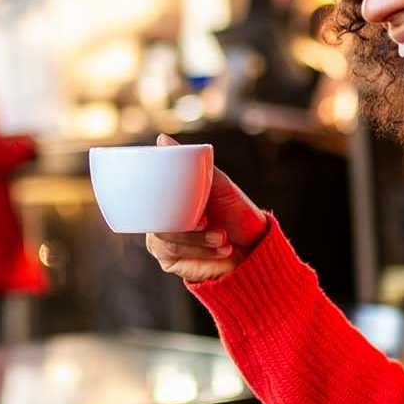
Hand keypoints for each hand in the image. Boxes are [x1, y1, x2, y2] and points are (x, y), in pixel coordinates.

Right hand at [144, 135, 269, 283]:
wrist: (254, 245)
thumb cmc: (236, 211)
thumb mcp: (219, 184)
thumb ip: (194, 165)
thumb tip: (162, 139)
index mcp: (168, 201)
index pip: (149, 201)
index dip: (166, 207)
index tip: (200, 215)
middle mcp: (162, 222)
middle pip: (158, 226)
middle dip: (189, 232)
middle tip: (214, 228)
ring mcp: (165, 244)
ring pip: (168, 245)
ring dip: (200, 244)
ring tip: (223, 238)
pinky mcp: (173, 264)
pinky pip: (178, 260)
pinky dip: (202, 256)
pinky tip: (221, 250)